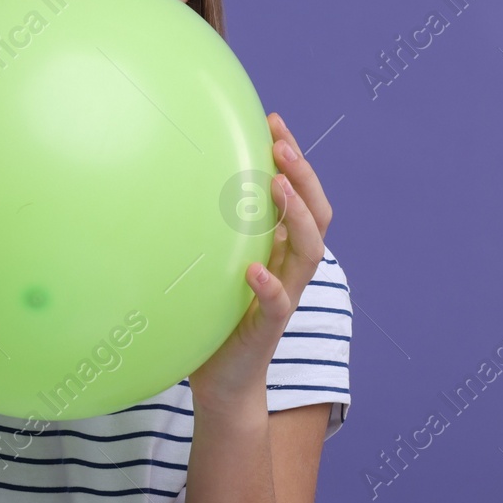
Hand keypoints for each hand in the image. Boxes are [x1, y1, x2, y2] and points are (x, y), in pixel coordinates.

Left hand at [189, 111, 332, 412]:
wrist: (222, 381)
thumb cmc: (216, 316)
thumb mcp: (218, 261)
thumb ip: (218, 228)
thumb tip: (186, 177)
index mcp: (281, 249)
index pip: (301, 196)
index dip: (295, 159)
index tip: (275, 121)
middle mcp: (290, 268)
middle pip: (317, 215)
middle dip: (303, 176)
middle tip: (282, 144)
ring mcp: (284, 297)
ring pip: (309, 252)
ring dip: (297, 217)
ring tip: (277, 186)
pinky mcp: (268, 329)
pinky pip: (279, 305)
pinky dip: (269, 285)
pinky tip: (253, 270)